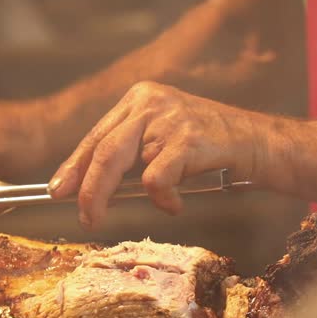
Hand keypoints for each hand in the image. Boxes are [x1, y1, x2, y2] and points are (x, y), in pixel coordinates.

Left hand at [48, 82, 263, 228]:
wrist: (258, 143)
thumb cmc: (210, 148)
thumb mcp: (164, 138)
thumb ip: (132, 153)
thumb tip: (89, 187)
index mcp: (140, 98)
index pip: (97, 135)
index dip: (74, 165)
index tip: (58, 190)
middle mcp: (150, 102)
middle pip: (102, 148)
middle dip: (84, 187)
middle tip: (80, 215)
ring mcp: (168, 119)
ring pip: (118, 163)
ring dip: (105, 197)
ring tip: (101, 219)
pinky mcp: (186, 140)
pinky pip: (154, 180)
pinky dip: (162, 199)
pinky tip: (176, 203)